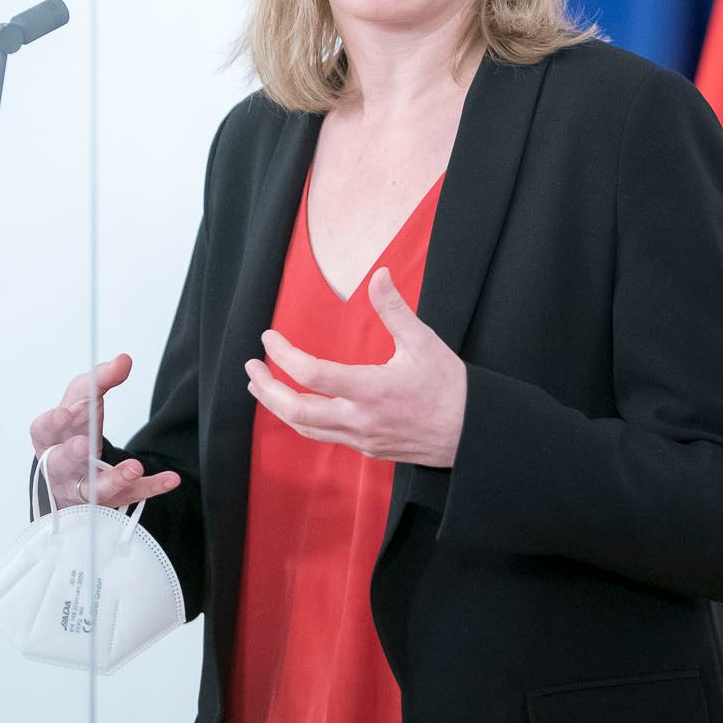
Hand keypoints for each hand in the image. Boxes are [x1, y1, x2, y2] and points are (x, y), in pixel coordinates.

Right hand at [28, 353, 181, 511]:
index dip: (51, 423)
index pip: (43, 430)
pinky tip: (171, 479)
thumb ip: (100, 380)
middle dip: (71, 454)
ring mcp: (86, 487)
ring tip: (134, 466)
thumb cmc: (73, 430)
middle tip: (83, 445)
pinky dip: (152, 487)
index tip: (64, 413)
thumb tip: (123, 359)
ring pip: (94, 489)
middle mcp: (63, 466)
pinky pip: (132, 496)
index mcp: (51, 438)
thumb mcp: (82, 401)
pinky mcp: (112, 499)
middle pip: (61, 463)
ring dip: (114, 478)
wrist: (73, 472)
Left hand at [244, 267, 467, 467]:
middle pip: (296, 412)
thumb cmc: (449, 386)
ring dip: (277, 407)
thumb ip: (394, 309)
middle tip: (250, 368)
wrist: (472, 433)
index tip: (269, 338)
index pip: (312, 374)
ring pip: (305, 428)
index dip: (283, 355)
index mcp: (372, 389)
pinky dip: (302, 419)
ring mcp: (362, 438)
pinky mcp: (367, 449)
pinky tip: (297, 404)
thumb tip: (379, 274)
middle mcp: (361, 419)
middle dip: (266, 390)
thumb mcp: (424, 341)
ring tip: (261, 386)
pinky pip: (324, 436)